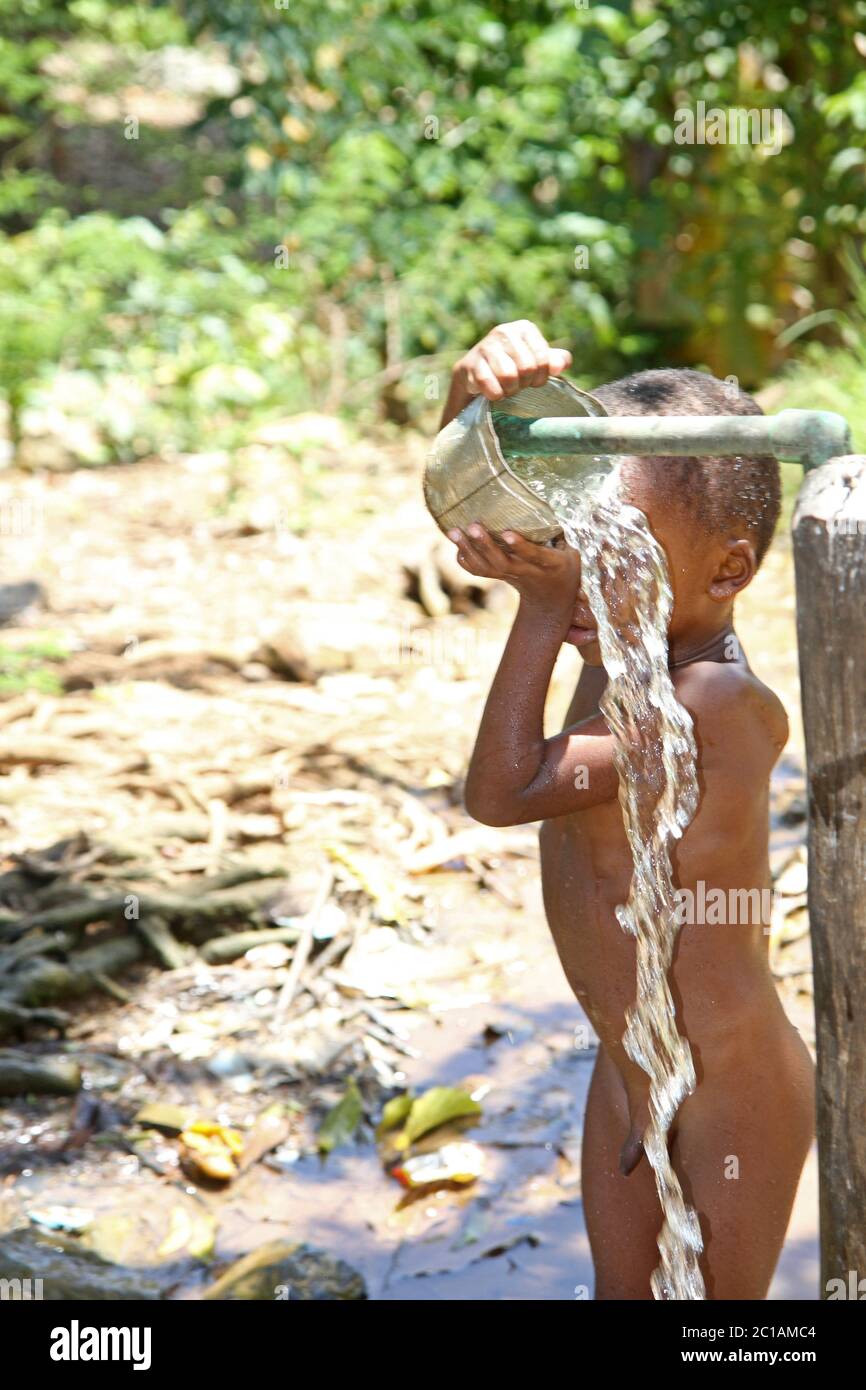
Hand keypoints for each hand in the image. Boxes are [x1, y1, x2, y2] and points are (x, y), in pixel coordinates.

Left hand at [448, 523, 579, 613]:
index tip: (507, 533)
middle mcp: (526, 572)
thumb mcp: (571, 551)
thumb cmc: (563, 564)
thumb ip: (561, 532)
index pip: (534, 555)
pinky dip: (465, 559)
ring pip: (486, 568)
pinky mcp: (499, 576)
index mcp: (549, 564)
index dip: (520, 546)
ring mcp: (510, 576)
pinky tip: (456, 543)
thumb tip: (555, 500)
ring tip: (453, 531)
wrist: (551, 597)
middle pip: (502, 563)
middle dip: (485, 545)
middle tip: (472, 526)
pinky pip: (478, 571)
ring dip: (468, 549)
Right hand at [450, 321, 571, 406]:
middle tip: (518, 385)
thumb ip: (556, 361)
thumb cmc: (513, 367)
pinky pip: (490, 385)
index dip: (541, 377)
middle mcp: (505, 331)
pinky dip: (495, 394)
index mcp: (525, 329)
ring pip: (508, 376)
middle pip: (527, 368)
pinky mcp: (470, 363)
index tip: (533, 380)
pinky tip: (493, 391)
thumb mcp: (538, 362)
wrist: (477, 373)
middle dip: (524, 383)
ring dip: (510, 390)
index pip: (543, 358)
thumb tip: (561, 365)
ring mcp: (486, 345)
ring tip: (506, 388)